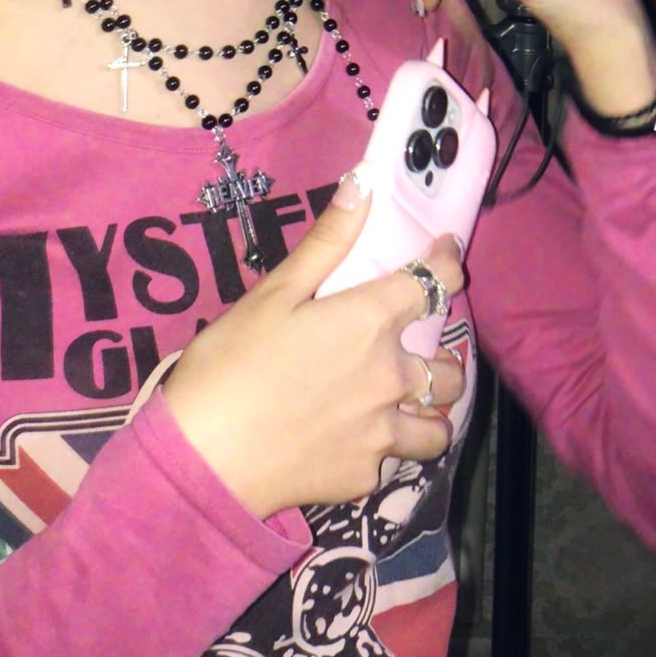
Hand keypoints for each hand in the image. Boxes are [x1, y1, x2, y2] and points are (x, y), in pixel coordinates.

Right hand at [161, 172, 466, 518]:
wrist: (205, 457)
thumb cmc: (231, 363)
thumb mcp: (274, 293)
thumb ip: (327, 240)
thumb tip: (365, 179)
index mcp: (371, 322)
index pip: (434, 282)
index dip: (446, 263)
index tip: (445, 254)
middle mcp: (391, 376)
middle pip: (450, 367)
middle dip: (442, 357)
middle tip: (416, 353)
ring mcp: (383, 432)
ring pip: (437, 426)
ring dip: (429, 411)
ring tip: (405, 406)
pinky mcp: (365, 476)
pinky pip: (394, 459)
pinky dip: (385, 447)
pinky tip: (356, 441)